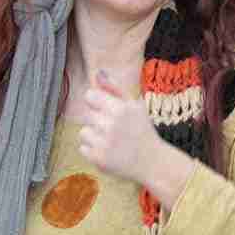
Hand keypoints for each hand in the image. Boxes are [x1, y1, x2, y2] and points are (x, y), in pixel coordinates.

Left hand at [77, 72, 189, 200]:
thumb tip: (98, 72)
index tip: (106, 110)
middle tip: (114, 129)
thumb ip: (115, 88)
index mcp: (120, 109)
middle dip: (98, 121)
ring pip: (83, 132)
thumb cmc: (142, 130)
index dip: (96, 102)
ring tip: (111, 141)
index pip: (89, 96)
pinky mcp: (99, 159)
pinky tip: (109, 151)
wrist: (152, 162)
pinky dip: (93, 150)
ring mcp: (104, 143)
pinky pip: (83, 148)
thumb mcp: (135, 105)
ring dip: (94, 136)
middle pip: (87, 115)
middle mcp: (111, 125)